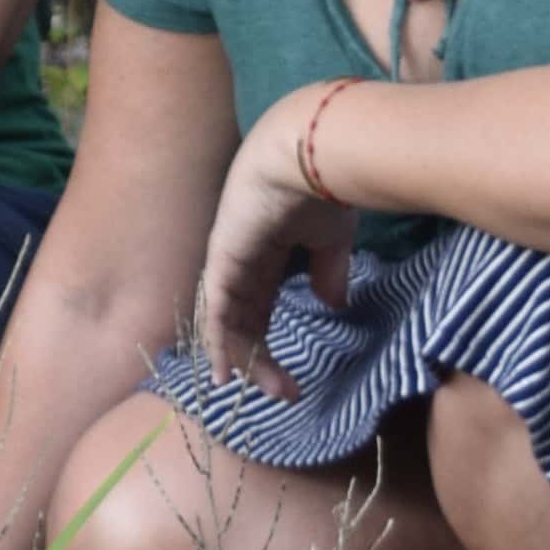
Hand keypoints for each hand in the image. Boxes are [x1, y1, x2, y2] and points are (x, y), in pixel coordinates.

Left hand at [195, 87, 357, 396]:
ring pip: (229, 322)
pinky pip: (216, 312)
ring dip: (249, 360)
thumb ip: (328, 271)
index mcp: (266, 249)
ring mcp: (227, 261)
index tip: (286, 374)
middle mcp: (240, 259)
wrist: (306, 157)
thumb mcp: (333, 239)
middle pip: (243, 318)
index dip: (266, 336)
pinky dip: (220, 344)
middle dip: (260, 357)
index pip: (259, 303)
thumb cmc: (323, 188)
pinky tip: (229, 373)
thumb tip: (332, 304)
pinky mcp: (222, 263)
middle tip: (286, 391)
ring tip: (274, 391)